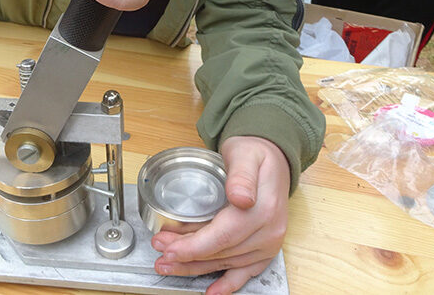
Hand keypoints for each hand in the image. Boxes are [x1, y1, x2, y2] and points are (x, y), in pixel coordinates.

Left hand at [151, 136, 290, 294]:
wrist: (273, 159)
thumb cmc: (254, 154)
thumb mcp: (245, 154)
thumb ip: (241, 175)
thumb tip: (241, 198)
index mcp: (263, 208)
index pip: (224, 235)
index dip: (194, 246)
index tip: (169, 248)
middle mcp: (269, 230)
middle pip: (221, 252)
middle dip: (186, 256)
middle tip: (160, 253)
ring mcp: (269, 242)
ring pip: (227, 263)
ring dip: (196, 267)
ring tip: (169, 264)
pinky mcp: (266, 248)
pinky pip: (247, 272)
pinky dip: (228, 284)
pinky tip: (211, 291)